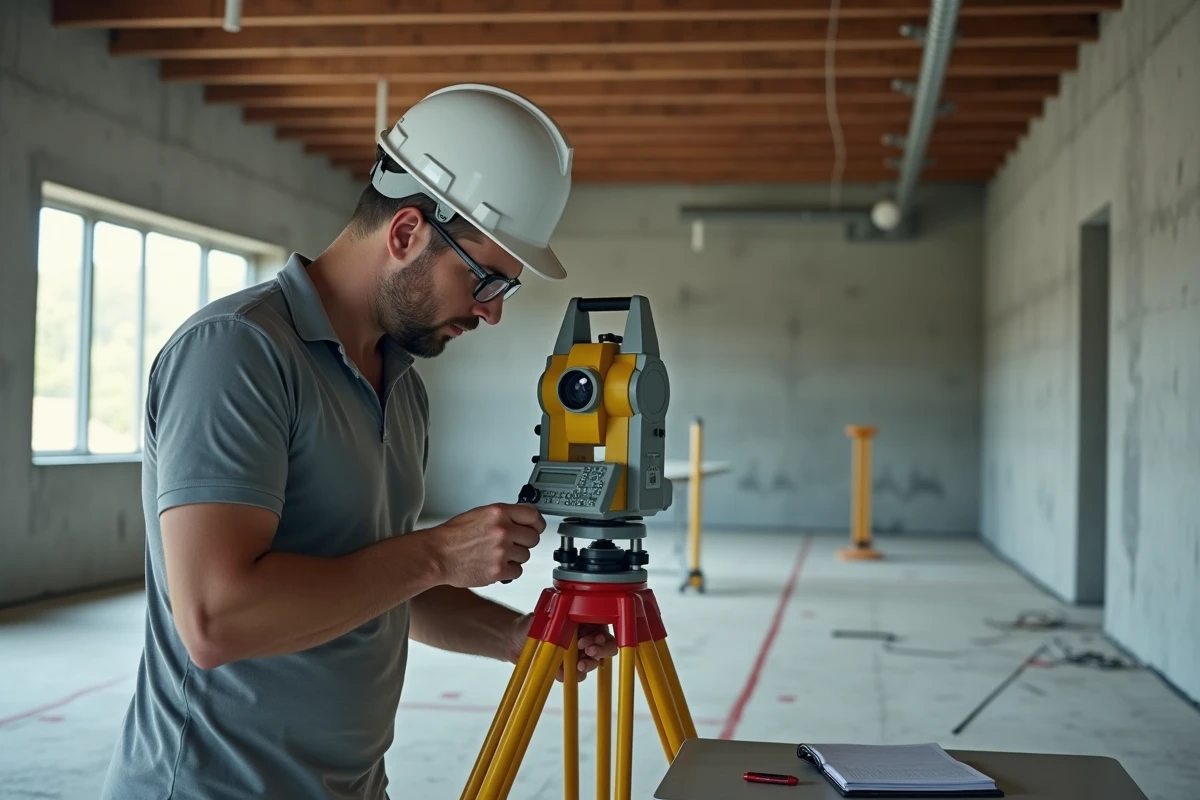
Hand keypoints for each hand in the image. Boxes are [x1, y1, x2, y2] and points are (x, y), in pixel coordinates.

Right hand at [429, 504, 545, 586]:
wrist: (437, 555)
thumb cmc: (453, 536)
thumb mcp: (480, 515)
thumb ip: (502, 516)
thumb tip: (520, 520)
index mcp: (498, 513)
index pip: (533, 515)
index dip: (536, 523)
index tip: (536, 527)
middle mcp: (502, 530)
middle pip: (533, 538)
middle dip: (524, 542)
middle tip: (513, 544)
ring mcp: (501, 551)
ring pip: (526, 556)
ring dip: (515, 557)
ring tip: (498, 555)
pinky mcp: (498, 570)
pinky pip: (517, 571)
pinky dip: (509, 571)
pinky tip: (496, 566)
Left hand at [506, 615, 619, 682]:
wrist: (512, 641)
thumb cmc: (529, 625)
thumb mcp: (544, 619)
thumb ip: (558, 621)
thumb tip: (566, 623)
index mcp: (582, 619)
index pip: (603, 626)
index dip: (603, 634)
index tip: (593, 639)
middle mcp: (583, 636)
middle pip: (606, 645)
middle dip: (602, 649)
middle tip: (589, 651)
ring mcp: (577, 653)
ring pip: (595, 661)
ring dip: (590, 663)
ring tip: (579, 665)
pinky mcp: (568, 668)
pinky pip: (578, 675)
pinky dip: (575, 674)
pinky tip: (567, 672)